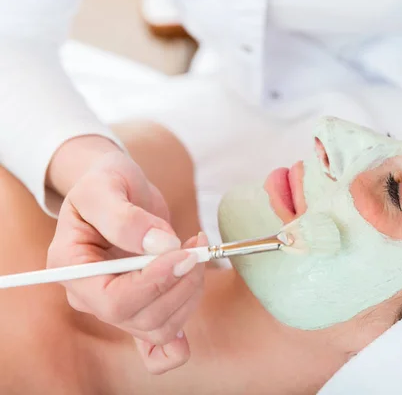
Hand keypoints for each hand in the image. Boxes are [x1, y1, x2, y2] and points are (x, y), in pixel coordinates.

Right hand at [46, 139, 204, 373]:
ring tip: (198, 252)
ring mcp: (119, 306)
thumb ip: (126, 216)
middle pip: (143, 318)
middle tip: (197, 248)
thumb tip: (162, 245)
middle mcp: (92, 296)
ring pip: (160, 327)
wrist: (117, 189)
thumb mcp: (106, 186)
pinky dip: (179, 342)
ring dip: (191, 294)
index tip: (183, 254)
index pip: (114, 300)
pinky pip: (158, 348)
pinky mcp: (143, 306)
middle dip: (180, 285)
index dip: (154, 282)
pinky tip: (188, 307)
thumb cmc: (105, 183)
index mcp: (72, 269)